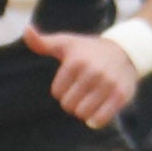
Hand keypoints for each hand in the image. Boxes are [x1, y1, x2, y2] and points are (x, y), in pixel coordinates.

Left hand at [20, 25, 142, 127]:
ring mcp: (108, 83)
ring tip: (89, 100)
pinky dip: (95, 121)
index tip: (70, 82)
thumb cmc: (87, 50)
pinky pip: (100, 119)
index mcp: (76, 61)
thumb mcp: (65, 43)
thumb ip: (42, 42)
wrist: (124, 52)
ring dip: (83, 111)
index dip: (61, 91)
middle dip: (71, 102)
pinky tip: (96, 114)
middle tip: (80, 93)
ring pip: (83, 113)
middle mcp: (92, 71)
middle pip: (68, 105)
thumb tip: (26, 30)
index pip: (57, 92)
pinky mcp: (120, 95)